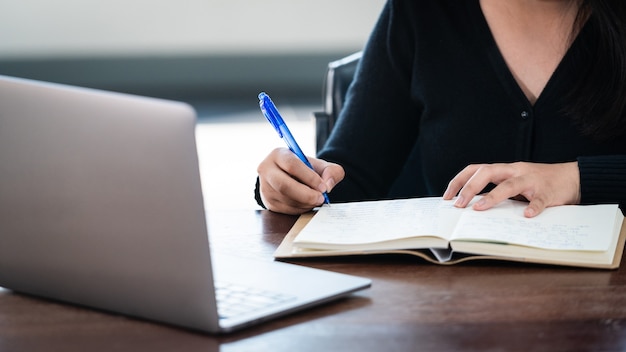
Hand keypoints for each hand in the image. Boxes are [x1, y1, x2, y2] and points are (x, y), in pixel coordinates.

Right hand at [257, 148, 344, 214]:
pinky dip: (300, 209)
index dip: (310, 178)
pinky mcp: (268, 202)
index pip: (292, 165)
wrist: (292, 178)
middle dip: (306, 195)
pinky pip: (286, 209)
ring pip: (286, 199)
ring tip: (316, 200)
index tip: (323, 187)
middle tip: (321, 198)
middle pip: (284, 185)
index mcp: (279, 154)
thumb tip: (328, 184)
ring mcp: (265, 187)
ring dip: (305, 203)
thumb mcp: (321, 165)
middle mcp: (267, 169)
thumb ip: (332, 171)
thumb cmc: (306, 170)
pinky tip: (307, 203)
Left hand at [443, 161, 580, 217]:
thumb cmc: (539, 182)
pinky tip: (527, 215)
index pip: (476, 169)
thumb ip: (497, 190)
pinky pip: (540, 199)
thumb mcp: (514, 182)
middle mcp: (515, 171)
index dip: (459, 181)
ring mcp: (532, 180)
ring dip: (493, 196)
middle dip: (470, 188)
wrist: (573, 177)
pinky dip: (533, 206)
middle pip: (487, 172)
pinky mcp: (549, 192)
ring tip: (479, 209)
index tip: (446, 196)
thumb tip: (471, 206)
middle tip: (458, 205)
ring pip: (510, 185)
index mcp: (505, 169)